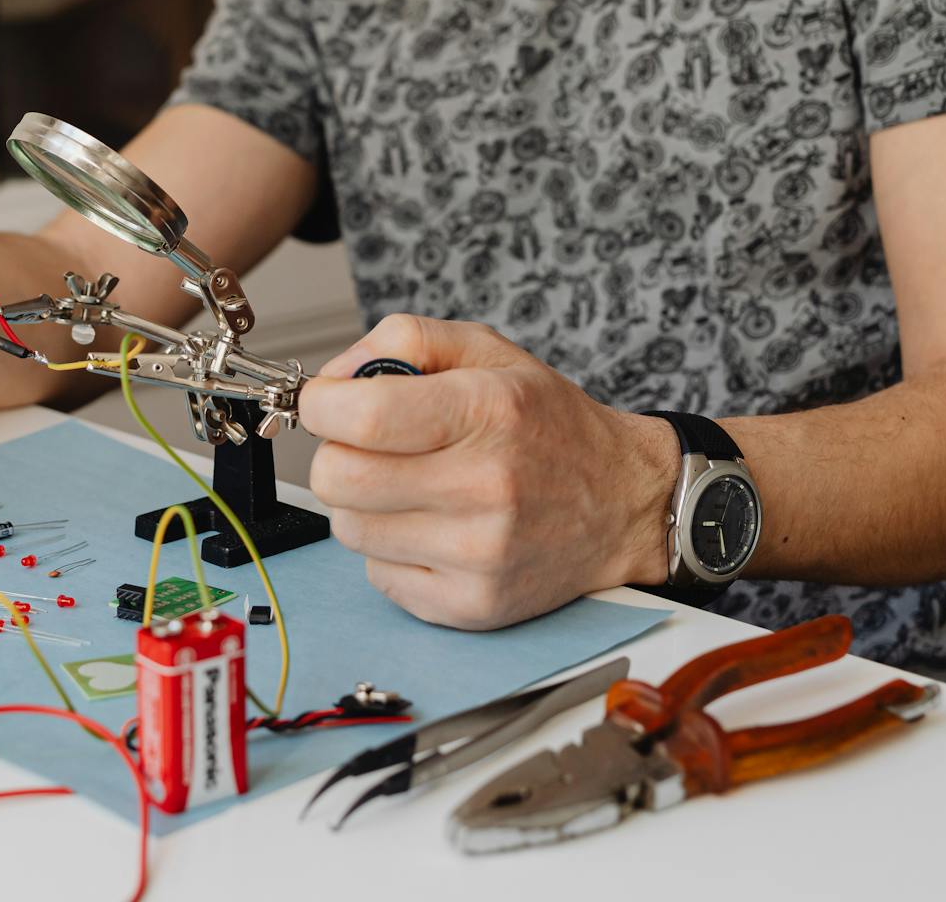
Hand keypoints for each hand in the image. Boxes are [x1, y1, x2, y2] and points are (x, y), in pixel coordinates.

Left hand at [298, 314, 675, 628]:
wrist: (623, 504)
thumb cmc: (547, 424)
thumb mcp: (486, 351)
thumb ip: (402, 340)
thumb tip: (331, 379)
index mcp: (489, 411)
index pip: (360, 416)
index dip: (322, 405)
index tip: (329, 403)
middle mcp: (486, 486)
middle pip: (338, 479)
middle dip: (337, 455)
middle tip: (369, 448)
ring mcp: (479, 554)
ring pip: (349, 530)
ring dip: (365, 505)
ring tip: (413, 488)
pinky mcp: (471, 605)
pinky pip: (378, 576)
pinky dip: (391, 551)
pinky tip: (434, 529)